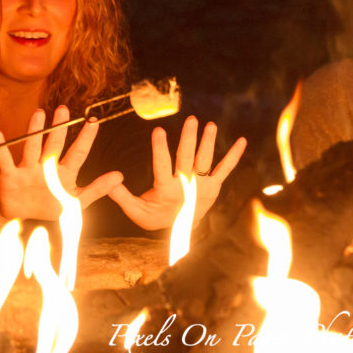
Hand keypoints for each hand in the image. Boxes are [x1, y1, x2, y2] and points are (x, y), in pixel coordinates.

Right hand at [0, 106, 123, 220]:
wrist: (20, 219)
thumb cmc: (48, 207)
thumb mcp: (75, 201)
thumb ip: (96, 189)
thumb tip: (120, 175)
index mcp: (63, 173)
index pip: (77, 153)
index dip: (86, 138)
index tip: (94, 122)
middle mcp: (46, 166)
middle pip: (54, 144)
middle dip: (59, 128)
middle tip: (63, 110)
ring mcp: (27, 169)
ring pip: (32, 147)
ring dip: (34, 131)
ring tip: (39, 114)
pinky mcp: (10, 175)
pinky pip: (5, 159)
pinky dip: (1, 148)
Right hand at [108, 116, 246, 229]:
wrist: (180, 232)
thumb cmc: (154, 217)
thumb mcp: (135, 210)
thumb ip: (121, 195)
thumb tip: (109, 180)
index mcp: (166, 190)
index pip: (162, 166)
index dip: (160, 148)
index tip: (157, 130)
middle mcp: (186, 186)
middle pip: (187, 159)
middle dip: (188, 139)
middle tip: (191, 120)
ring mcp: (202, 186)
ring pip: (205, 160)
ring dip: (208, 142)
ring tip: (210, 125)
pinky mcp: (213, 186)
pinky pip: (225, 169)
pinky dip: (234, 155)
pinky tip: (243, 141)